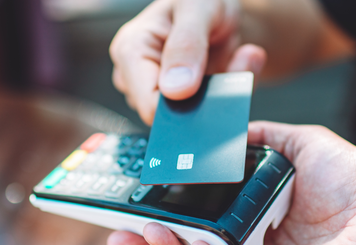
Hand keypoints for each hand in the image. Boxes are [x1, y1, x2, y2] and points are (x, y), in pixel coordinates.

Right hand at [108, 121, 355, 244]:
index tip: (139, 202)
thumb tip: (230, 131)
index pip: (195, 214)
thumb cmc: (346, 177)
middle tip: (120, 234)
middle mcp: (243, 238)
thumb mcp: (296, 143)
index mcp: (246, 208)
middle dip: (149, 242)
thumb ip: (260, 137)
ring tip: (151, 234)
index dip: (165, 211)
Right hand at [109, 0, 265, 124]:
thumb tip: (175, 90)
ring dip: (212, 98)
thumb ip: (187, 45)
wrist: (218, 9)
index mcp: (131, 51)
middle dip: (202, 100)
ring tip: (227, 65)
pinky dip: (215, 98)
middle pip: (167, 115)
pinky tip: (224, 75)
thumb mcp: (198, 7)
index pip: (150, 106)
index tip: (213, 90)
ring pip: (183, 117)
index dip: (183, 107)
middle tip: (230, 68)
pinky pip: (195, 113)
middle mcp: (136, 76)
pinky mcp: (171, 99)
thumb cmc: (202, 0)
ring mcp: (152, 90)